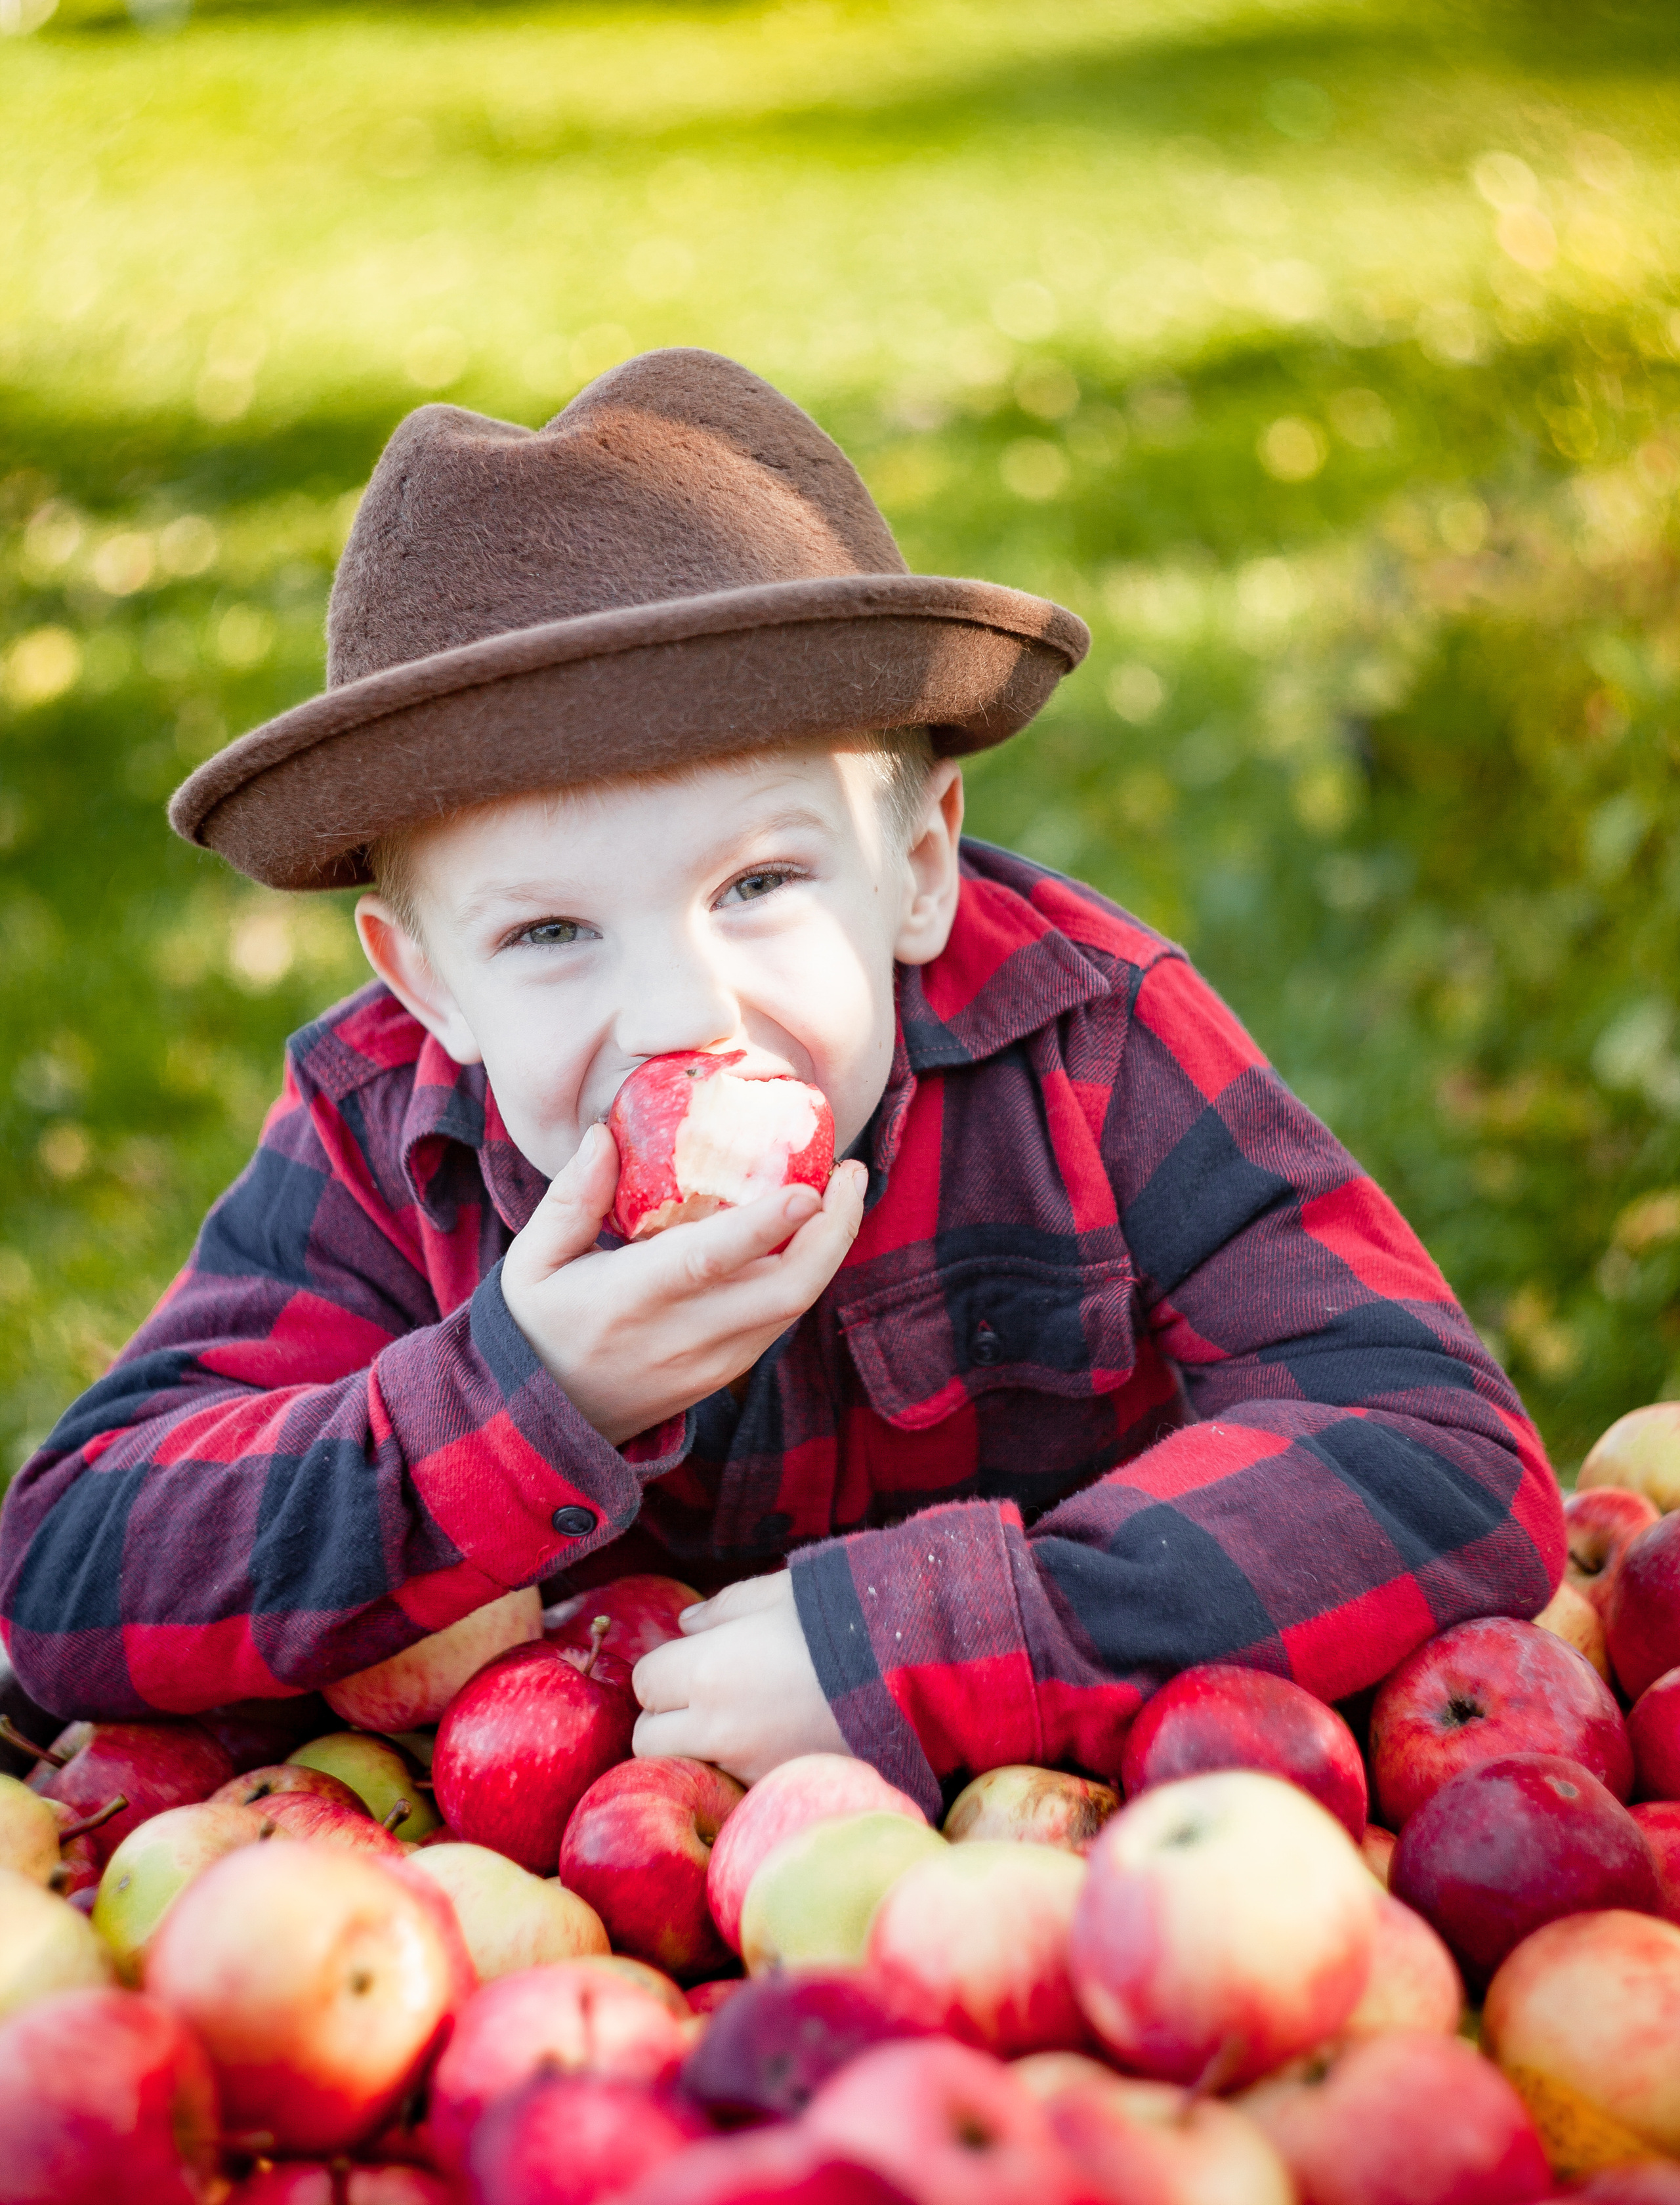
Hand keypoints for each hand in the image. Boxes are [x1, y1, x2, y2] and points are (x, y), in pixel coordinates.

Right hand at [501, 1122, 866, 1446]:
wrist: (543, 1423)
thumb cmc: (536, 1327)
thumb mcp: (530, 1263)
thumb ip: (570, 1199)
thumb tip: (604, 1133)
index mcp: (628, 1301)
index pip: (708, 1262)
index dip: (764, 1226)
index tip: (809, 1187)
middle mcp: (681, 1337)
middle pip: (785, 1291)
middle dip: (833, 1230)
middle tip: (853, 1173)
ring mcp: (711, 1362)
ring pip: (794, 1306)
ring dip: (829, 1247)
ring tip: (843, 1191)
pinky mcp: (726, 1374)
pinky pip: (781, 1319)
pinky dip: (806, 1272)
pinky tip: (811, 1232)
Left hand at [630, 1573, 847, 1784]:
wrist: (916, 1673)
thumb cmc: (843, 1619)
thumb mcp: (780, 1593)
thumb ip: (724, 1609)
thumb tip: (685, 1625)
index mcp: (706, 1671)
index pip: (644, 1682)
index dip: (663, 1671)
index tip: (688, 1663)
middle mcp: (717, 1729)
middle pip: (648, 1740)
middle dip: (665, 1720)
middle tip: (699, 1701)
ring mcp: (749, 1768)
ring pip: (690, 1769)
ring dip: (699, 1750)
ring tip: (741, 1723)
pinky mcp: (782, 1791)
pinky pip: (737, 1785)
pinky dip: (742, 1770)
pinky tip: (773, 1744)